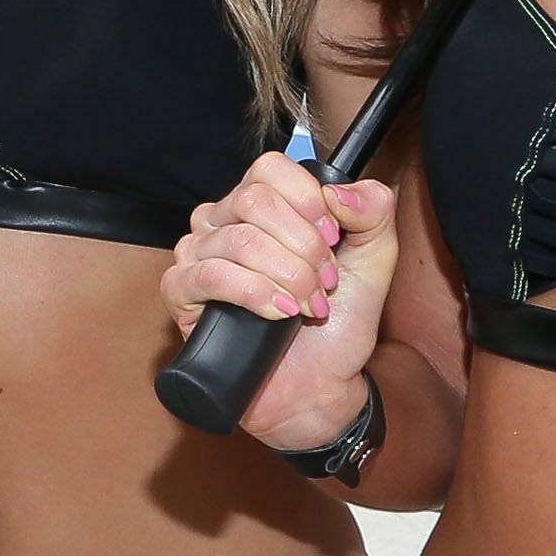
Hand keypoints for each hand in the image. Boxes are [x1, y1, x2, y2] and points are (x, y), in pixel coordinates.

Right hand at [163, 153, 397, 452]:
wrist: (321, 386)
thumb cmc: (338, 322)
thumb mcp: (375, 260)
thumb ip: (373, 212)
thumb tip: (339, 191)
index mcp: (263, 205)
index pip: (270, 169)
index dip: (307, 201)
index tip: (334, 239)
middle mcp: (223, 222)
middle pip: (253, 201)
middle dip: (302, 246)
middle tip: (324, 283)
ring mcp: (197, 255)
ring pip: (238, 241)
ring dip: (287, 277)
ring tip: (308, 308)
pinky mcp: (181, 293)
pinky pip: (208, 276)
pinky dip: (254, 294)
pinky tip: (278, 314)